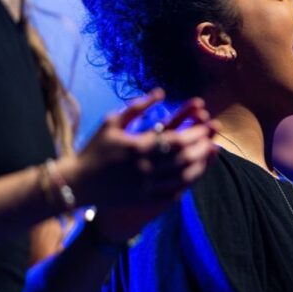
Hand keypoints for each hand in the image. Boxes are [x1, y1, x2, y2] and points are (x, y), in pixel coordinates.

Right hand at [58, 90, 217, 238]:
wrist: (78, 182)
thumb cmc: (94, 149)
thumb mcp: (112, 122)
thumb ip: (137, 107)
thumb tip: (161, 92)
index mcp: (138, 146)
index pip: (176, 139)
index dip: (195, 132)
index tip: (207, 125)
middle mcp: (145, 167)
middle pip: (183, 157)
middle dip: (201, 146)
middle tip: (214, 138)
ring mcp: (146, 185)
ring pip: (181, 176)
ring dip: (199, 164)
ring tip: (210, 154)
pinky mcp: (144, 199)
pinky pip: (172, 193)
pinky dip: (186, 183)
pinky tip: (195, 175)